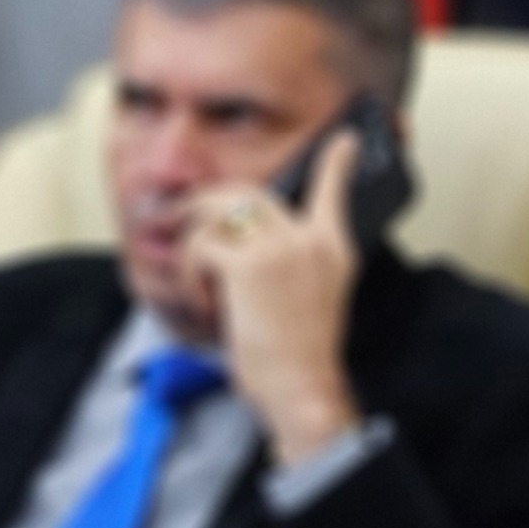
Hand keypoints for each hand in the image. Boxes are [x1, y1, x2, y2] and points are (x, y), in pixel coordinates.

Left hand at [187, 132, 363, 465]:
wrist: (300, 386)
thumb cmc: (300, 354)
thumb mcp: (309, 299)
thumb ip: (290, 263)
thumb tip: (238, 243)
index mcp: (334, 249)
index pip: (334, 192)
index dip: (337, 162)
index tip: (345, 141)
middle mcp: (311, 240)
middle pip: (245, 192)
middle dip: (203, 204)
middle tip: (183, 222)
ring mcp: (281, 249)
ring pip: (214, 213)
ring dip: (190, 244)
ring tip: (195, 278)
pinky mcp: (247, 265)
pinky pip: (198, 248)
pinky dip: (188, 275)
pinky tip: (205, 302)